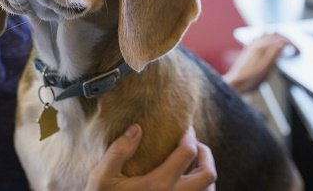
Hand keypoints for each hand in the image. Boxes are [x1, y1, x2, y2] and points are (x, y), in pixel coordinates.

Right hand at [85, 124, 216, 190]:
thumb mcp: (103, 178)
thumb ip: (119, 151)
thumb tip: (137, 128)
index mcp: (159, 185)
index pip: (187, 153)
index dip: (189, 135)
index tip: (185, 129)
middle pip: (208, 173)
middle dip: (206, 154)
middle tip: (194, 145)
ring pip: (209, 190)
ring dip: (205, 174)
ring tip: (193, 164)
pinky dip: (201, 189)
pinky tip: (187, 183)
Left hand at [223, 33, 296, 93]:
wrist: (235, 84)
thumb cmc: (250, 79)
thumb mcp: (266, 69)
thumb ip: (275, 54)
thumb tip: (283, 44)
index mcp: (262, 48)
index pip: (281, 40)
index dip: (291, 44)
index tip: (297, 49)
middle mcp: (256, 44)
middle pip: (275, 34)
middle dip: (286, 38)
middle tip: (293, 46)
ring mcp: (252, 46)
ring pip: (267, 34)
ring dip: (277, 36)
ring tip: (284, 43)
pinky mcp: (248, 49)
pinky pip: (259, 38)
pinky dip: (267, 38)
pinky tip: (268, 44)